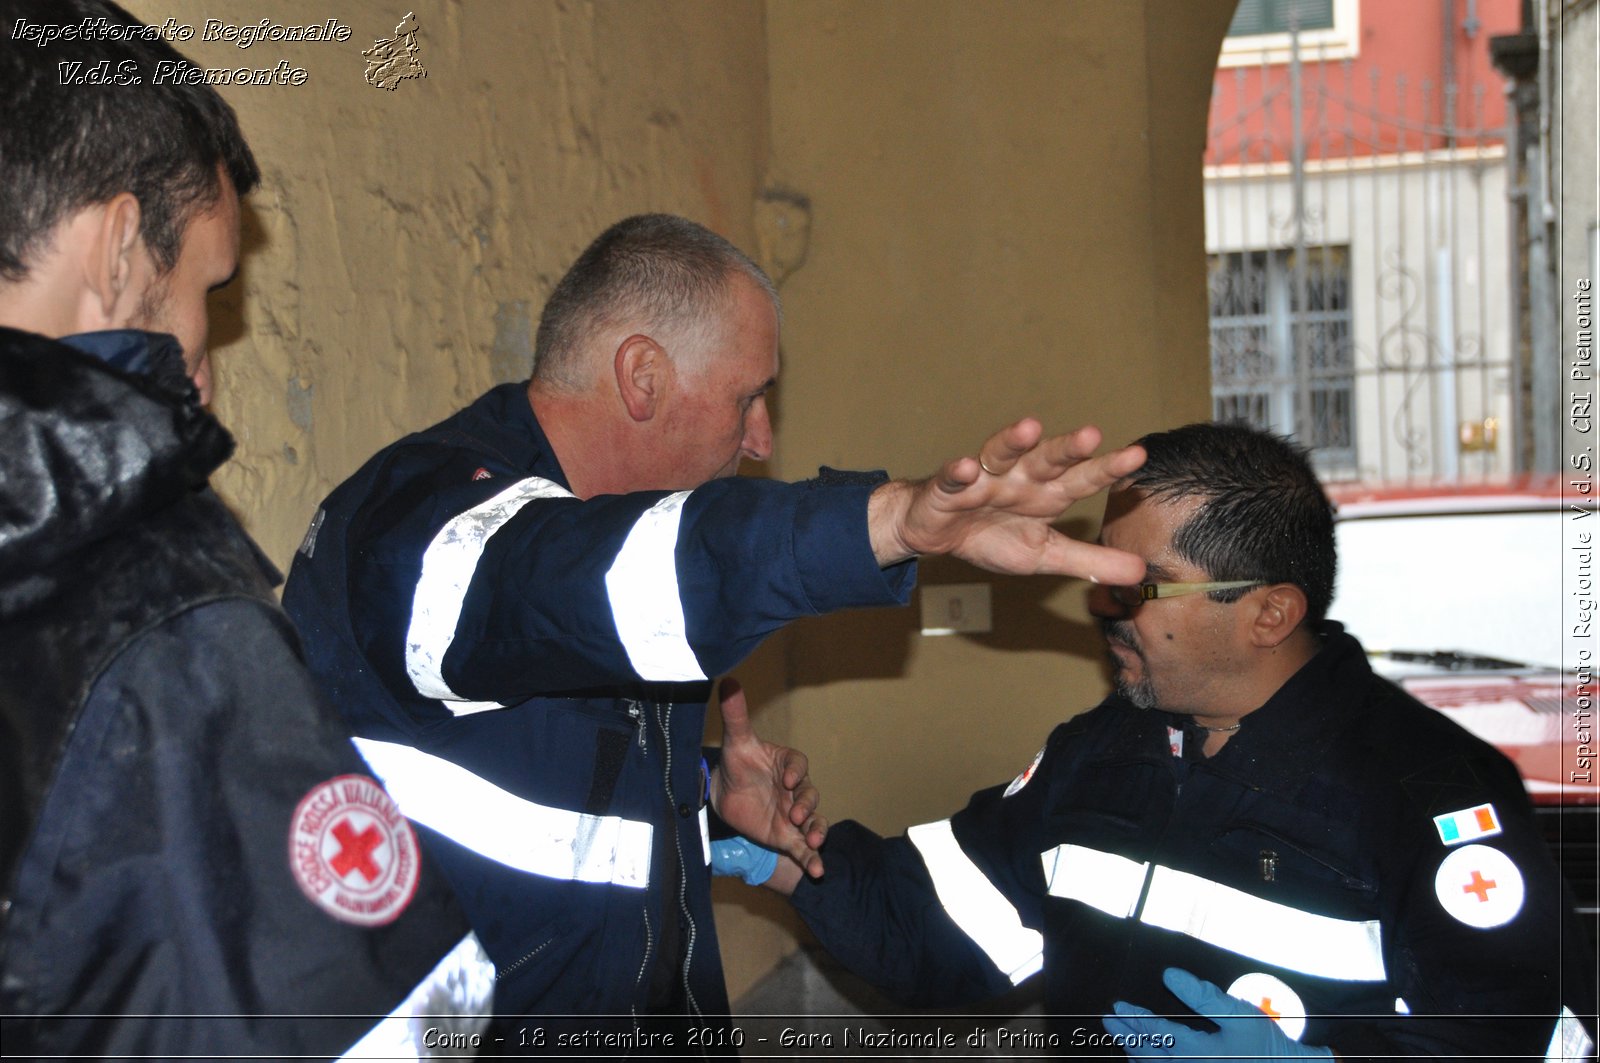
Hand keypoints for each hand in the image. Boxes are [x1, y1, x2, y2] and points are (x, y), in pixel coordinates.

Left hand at [709, 678, 826, 877]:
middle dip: (807, 805)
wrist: (724, 795)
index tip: (787, 780)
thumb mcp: (735, 741)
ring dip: (818, 830)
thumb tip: (727, 680)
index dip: (796, 773)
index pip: (799, 765)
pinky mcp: (789, 836)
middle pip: (810, 795)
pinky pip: (805, 848)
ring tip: (815, 841)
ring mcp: (794, 813)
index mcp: (786, 764)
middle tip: (796, 813)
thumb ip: (736, 714)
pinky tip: (817, 872)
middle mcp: (795, 789)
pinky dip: (813, 859)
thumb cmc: (736, 764)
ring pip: (815, 821)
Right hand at [867, 419, 1145, 583]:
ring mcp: (983, 480)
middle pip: (1046, 459)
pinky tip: (965, 467)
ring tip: (1029, 428)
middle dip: (1066, 448)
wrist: (938, 534)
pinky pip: (952, 478)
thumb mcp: (1044, 555)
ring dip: (1012, 441)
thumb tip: (1140, 571)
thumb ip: (1089, 561)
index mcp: (1046, 494)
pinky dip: (958, 473)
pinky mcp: (947, 488)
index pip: (1082, 479)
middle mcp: (1019, 479)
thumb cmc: (993, 536)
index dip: (1107, 468)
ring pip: (1000, 455)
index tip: (1136, 456)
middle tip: (1091, 435)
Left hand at [1102, 968, 1333, 1060]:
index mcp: (1198, 1052)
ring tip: (1120, 1037)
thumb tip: (1170, 976)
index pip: (1155, 1034)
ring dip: (1135, 1051)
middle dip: (1127, 1035)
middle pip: (1149, 1053)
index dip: (1134, 1019)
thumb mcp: (1239, 1014)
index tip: (1118, 1007)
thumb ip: (1203, 995)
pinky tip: (1144, 1058)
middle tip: (1108, 1021)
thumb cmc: (1268, 1045)